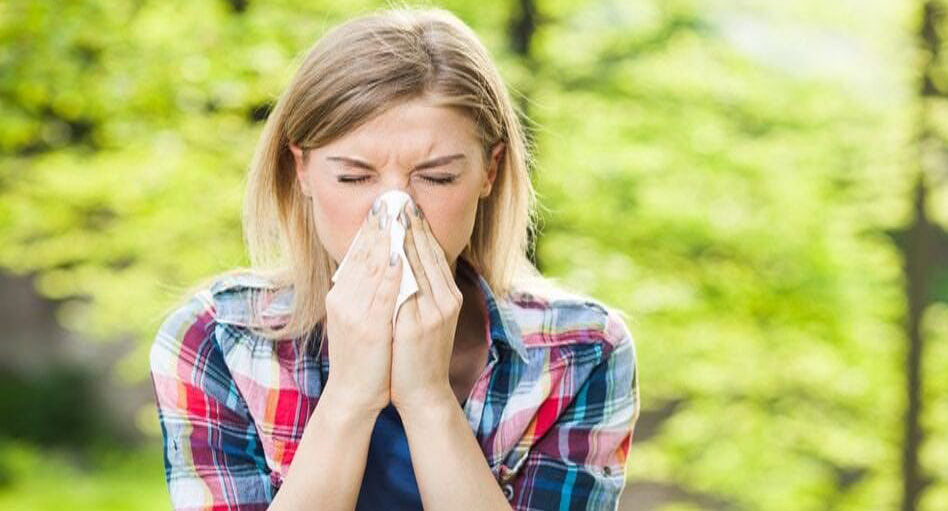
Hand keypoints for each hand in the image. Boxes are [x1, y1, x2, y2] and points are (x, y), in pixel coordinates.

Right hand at [322, 200, 402, 414]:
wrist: (353, 395)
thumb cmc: (364, 358)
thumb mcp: (359, 319)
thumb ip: (366, 293)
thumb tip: (380, 266)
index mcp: (341, 295)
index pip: (356, 253)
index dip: (370, 228)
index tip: (383, 205)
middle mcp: (343, 299)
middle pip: (362, 253)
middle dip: (378, 225)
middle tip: (391, 198)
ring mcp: (354, 312)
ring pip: (371, 267)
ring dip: (386, 239)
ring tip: (397, 215)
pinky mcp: (369, 327)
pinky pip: (382, 293)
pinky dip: (390, 271)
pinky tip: (399, 253)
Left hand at [390, 202, 462, 413]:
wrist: (423, 392)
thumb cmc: (417, 355)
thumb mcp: (426, 318)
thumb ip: (421, 291)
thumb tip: (406, 262)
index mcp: (448, 296)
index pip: (434, 253)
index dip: (420, 228)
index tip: (406, 205)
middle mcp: (446, 299)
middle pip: (428, 253)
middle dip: (412, 224)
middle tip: (398, 198)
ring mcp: (434, 312)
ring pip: (419, 264)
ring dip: (404, 237)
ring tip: (391, 213)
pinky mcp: (419, 325)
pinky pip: (407, 286)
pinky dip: (398, 265)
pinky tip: (386, 248)